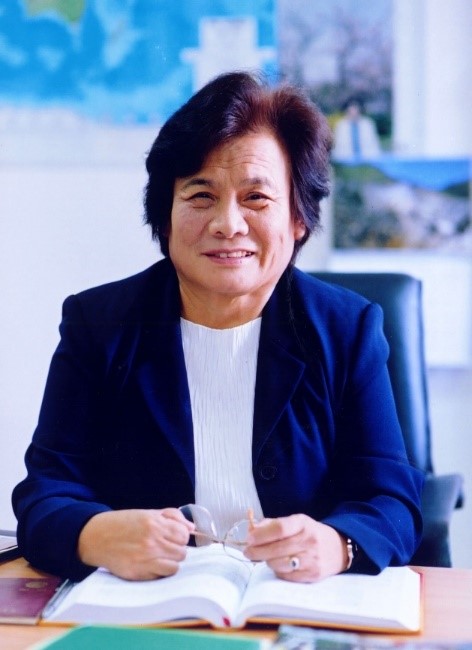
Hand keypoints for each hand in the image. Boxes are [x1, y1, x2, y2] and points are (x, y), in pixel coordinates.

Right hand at [77, 508, 193, 579]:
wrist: (97, 536)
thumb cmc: (124, 524)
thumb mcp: (148, 513)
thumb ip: (172, 516)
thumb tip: (192, 527)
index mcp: (155, 524)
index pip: (184, 535)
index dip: (180, 536)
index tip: (174, 537)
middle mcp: (152, 541)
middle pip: (182, 551)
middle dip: (176, 549)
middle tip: (165, 547)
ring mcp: (145, 559)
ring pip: (175, 566)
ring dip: (170, 561)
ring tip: (160, 556)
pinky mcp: (138, 573)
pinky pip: (162, 576)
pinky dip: (161, 571)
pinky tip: (153, 564)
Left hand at [243, 514, 347, 581]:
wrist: (338, 548)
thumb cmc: (310, 533)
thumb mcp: (295, 522)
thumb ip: (272, 524)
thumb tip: (251, 530)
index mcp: (303, 523)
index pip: (280, 528)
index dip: (261, 534)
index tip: (249, 538)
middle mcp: (309, 541)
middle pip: (276, 548)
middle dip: (257, 551)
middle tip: (247, 551)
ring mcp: (312, 559)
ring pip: (279, 564)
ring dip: (267, 561)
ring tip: (264, 557)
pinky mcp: (312, 575)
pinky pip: (286, 576)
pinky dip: (278, 571)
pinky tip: (278, 565)